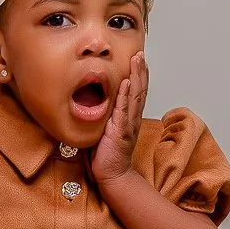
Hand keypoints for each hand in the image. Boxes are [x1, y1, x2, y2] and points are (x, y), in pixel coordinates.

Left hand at [91, 51, 147, 188]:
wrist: (112, 175)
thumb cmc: (105, 155)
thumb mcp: (103, 129)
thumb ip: (102, 115)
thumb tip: (89, 101)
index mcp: (128, 118)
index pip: (135, 92)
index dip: (138, 75)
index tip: (138, 59)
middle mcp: (131, 118)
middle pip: (139, 90)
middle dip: (140, 70)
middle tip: (140, 53)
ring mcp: (128, 124)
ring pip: (135, 96)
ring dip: (137, 76)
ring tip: (138, 60)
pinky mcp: (120, 131)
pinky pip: (124, 110)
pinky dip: (125, 95)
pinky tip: (127, 83)